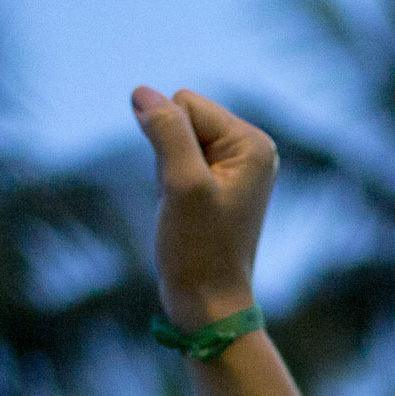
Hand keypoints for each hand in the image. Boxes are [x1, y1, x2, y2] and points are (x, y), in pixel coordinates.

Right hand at [128, 86, 275, 329]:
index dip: (169, 142)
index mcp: (253, 142)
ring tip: (184, 211)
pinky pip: (174, 163)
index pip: (185, 103)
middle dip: (167, 158)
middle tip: (183, 202)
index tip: (187, 188)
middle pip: (180, 118)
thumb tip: (141, 92)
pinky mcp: (217, 183)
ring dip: (166, 174)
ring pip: (172, 141)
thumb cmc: (199, 250)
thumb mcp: (180, 185)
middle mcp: (250, 149)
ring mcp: (234, 166)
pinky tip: (183, 214)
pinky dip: (168, 186)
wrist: (208, 304)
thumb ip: (166, 132)